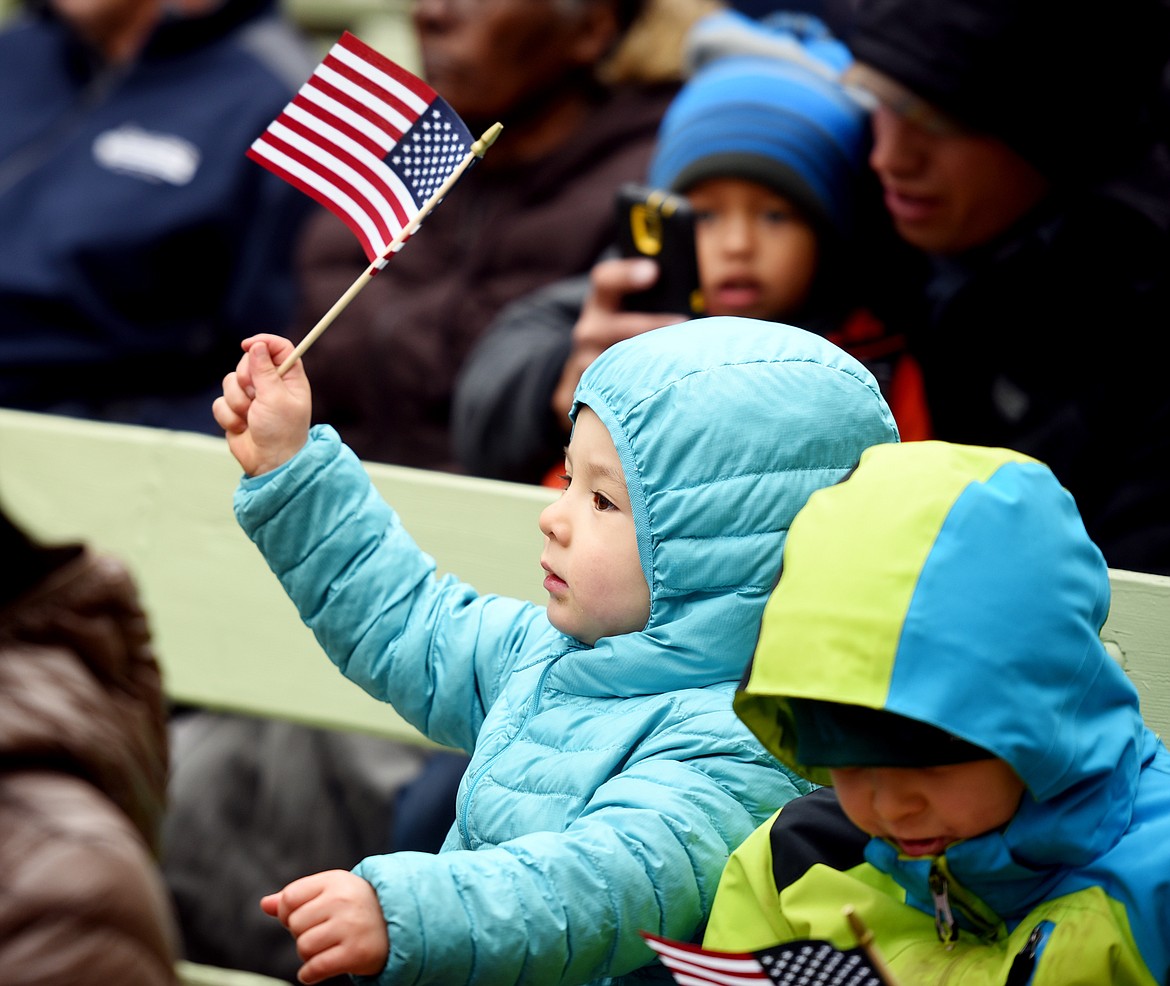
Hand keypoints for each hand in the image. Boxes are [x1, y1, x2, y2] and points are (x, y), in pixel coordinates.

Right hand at [212, 334, 311, 476]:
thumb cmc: (281, 431)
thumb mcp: (276, 397)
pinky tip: (242, 427)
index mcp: (289, 378)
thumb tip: (257, 345)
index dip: (263, 342)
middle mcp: (270, 384)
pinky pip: (220, 402)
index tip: (248, 345)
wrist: (269, 462)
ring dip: (237, 402)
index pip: (279, 348)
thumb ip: (265, 370)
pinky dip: (228, 416)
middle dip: (246, 379)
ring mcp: (251, 397)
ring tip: (250, 417)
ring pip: (229, 382)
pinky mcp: (235, 410)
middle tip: (255, 396)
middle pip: (248, 361)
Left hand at [261, 870, 387, 984]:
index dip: (287, 912)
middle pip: (295, 925)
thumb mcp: (331, 892)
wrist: (400, 924)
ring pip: (303, 947)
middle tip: (321, 933)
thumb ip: (297, 897)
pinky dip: (310, 974)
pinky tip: (317, 970)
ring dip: (308, 955)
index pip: (290, 898)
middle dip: (302, 934)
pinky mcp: (356, 952)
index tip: (300, 918)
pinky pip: (315, 968)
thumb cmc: (357, 906)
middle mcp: (343, 900)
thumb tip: (264, 904)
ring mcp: (350, 926)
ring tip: (325, 949)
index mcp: (335, 880)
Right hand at [550, 257, 687, 425]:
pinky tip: (658, 396)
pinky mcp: (579, 392)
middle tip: (682, 323)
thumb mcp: (632, 317)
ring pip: (611, 363)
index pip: (605, 280)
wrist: (588, 379)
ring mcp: (582, 362)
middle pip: (611, 325)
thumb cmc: (627, 342)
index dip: (627, 274)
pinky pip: (607, 394)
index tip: (654, 271)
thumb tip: (698, 303)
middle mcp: (588, 330)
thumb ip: (655, 306)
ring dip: (644, 363)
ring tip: (675, 366)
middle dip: (648, 326)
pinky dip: (633, 394)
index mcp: (602, 304)